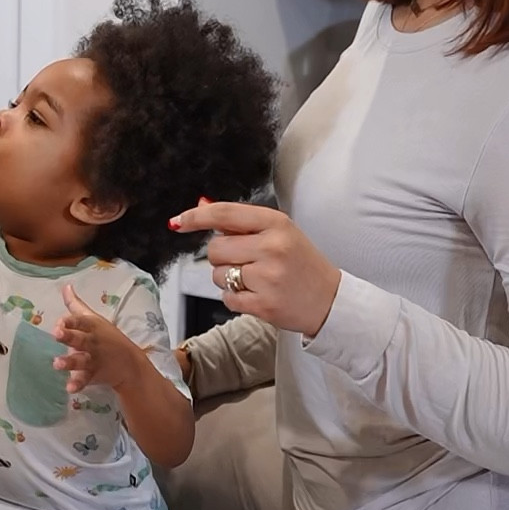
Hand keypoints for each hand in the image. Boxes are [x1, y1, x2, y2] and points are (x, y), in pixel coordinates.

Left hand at [52, 284, 143, 395]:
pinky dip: (78, 384)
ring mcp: (94, 359)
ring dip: (69, 362)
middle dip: (68, 336)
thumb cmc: (106, 336)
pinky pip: (85, 380)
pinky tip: (69, 388)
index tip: (59, 321)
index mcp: (91, 327)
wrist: (130, 363)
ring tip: (56, 364)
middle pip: (80, 338)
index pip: (80, 321)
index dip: (70, 320)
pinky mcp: (94, 374)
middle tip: (56, 334)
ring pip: (81, 360)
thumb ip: (75, 305)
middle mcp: (92, 342)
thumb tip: (65, 285)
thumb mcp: (92, 319)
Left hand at [171, 201, 340, 338]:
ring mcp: (268, 277)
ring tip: (256, 280)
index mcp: (276, 223)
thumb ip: (240, 222)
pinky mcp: (263, 304)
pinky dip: (235, 298)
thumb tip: (202, 206)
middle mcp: (272, 247)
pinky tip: (257, 295)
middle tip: (246, 262)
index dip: (196, 217)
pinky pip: (227, 298)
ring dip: (228, 279)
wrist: (330, 300)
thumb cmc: (302, 264)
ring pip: (218, 275)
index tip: (178, 222)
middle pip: (215, 249)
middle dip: (222, 257)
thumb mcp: (278, 233)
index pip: (224, 214)